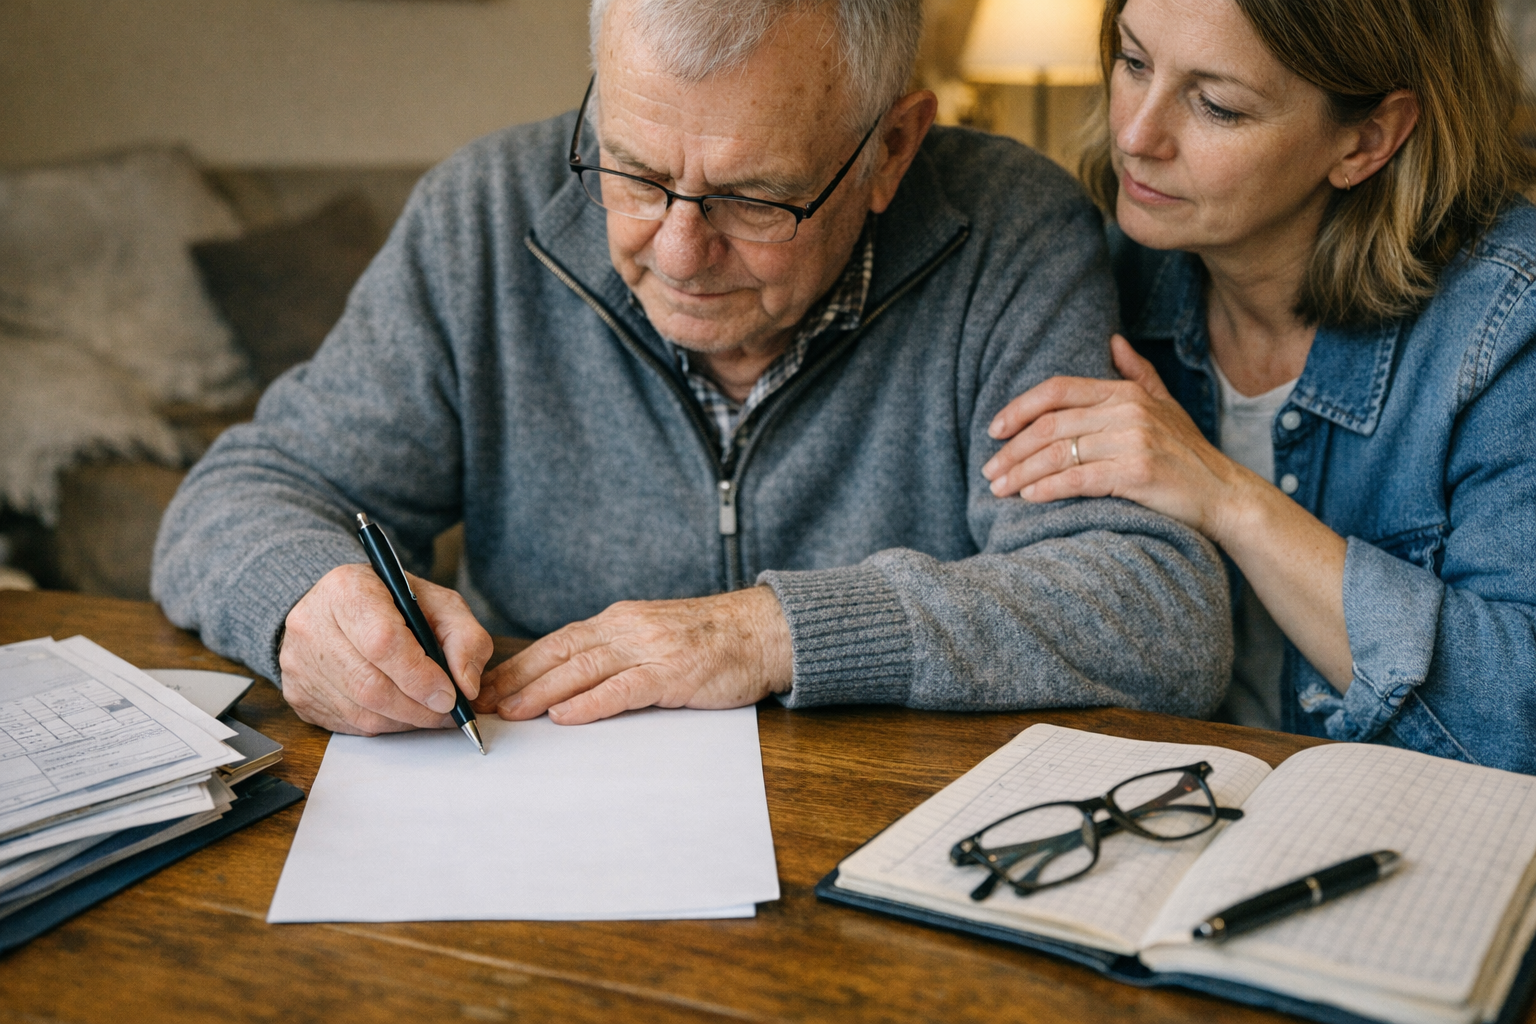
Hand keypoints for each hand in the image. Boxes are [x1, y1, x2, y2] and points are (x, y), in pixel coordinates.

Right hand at [279, 563, 492, 734]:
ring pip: (360, 711)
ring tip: (428, 711)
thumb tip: (466, 685)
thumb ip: (464, 636)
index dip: (420, 675)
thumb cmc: (393, 604)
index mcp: (347, 589)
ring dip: (404, 720)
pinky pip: (347, 724)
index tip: (449, 694)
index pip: (383, 642)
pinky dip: (383, 724)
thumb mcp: (438, 603)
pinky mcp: (297, 693)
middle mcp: (312, 625)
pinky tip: (400, 710)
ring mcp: (298, 662)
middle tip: (447, 712)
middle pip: (370, 685)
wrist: (340, 607)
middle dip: (418, 707)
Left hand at [472, 586, 793, 724]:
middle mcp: (627, 629)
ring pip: (584, 669)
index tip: (485, 686)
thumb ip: (615, 653)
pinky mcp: (674, 673)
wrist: (763, 630)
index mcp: (619, 621)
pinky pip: (625, 689)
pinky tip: (566, 715)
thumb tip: (568, 680)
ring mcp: (650, 649)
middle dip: (517, 680)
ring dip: (542, 692)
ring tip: (510, 712)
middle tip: (480, 703)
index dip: (518, 665)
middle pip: (561, 654)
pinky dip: (592, 702)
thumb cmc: (710, 640)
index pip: (557, 642)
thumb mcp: (654, 636)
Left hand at [981, 334, 1257, 541]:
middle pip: (1050, 426)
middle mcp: (1127, 412)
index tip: (994, 430)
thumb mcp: (1165, 404)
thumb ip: (1136, 373)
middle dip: (1012, 450)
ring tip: (999, 490)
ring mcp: (1132, 442)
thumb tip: (1113, 340)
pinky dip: (1048, 489)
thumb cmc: (1188, 453)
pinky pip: (1078, 479)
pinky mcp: (1136, 474)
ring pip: (1058, 454)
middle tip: (989, 472)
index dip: (1019, 408)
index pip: (1058, 390)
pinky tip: (1029, 498)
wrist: (1224, 494)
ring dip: (1022, 474)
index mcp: (1125, 393)